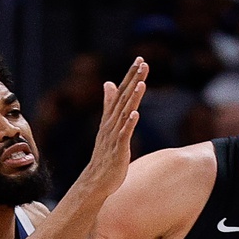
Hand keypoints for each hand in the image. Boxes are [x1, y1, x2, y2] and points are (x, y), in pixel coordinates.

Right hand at [68, 58, 149, 203]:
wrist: (96, 179)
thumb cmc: (105, 153)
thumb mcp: (108, 125)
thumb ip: (109, 103)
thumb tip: (109, 83)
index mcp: (111, 117)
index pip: (122, 92)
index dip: (130, 75)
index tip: (139, 59)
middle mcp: (112, 123)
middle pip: (124, 98)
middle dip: (133, 80)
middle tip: (142, 63)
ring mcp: (114, 136)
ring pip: (124, 113)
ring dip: (132, 98)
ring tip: (141, 83)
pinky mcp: (118, 149)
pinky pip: (124, 134)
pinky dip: (129, 124)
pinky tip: (135, 114)